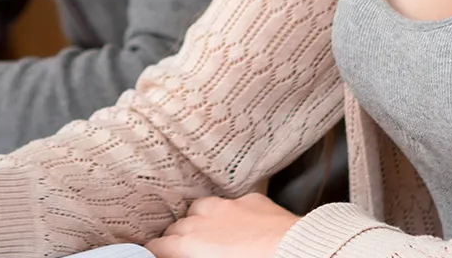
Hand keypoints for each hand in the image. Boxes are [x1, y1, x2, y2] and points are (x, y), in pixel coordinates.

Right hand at [145, 195, 298, 257]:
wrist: (296, 252)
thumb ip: (194, 256)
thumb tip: (187, 253)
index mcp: (191, 244)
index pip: (159, 245)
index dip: (154, 251)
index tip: (155, 255)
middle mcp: (204, 221)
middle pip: (176, 226)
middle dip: (175, 237)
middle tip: (181, 249)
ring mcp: (227, 207)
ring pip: (199, 208)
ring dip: (197, 220)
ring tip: (204, 231)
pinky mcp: (251, 200)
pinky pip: (231, 203)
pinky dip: (228, 213)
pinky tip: (237, 222)